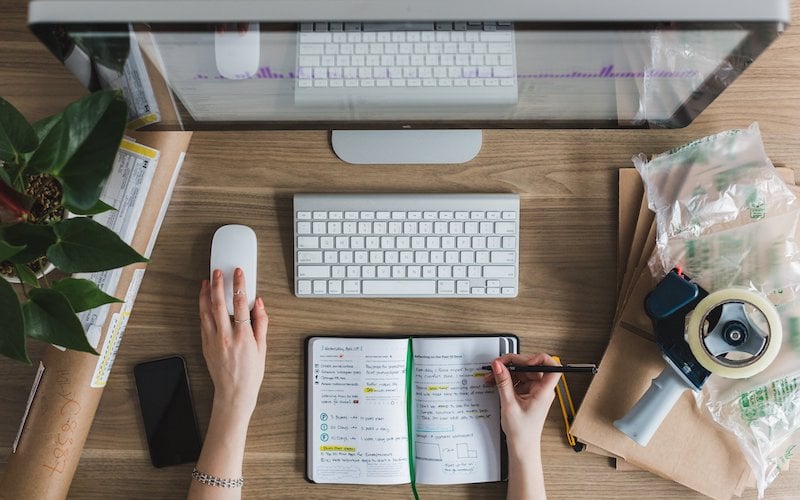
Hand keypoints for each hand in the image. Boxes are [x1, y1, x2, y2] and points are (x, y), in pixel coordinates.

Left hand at [199, 268, 267, 418]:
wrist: (234, 392)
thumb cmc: (250, 373)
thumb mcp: (262, 347)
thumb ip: (261, 323)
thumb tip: (259, 304)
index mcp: (243, 336)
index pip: (240, 303)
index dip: (239, 285)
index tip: (239, 273)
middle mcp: (226, 336)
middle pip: (219, 303)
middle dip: (217, 284)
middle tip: (217, 272)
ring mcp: (213, 340)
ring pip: (206, 311)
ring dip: (205, 294)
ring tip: (206, 282)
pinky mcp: (205, 344)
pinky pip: (202, 322)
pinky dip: (202, 308)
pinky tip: (203, 301)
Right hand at [485, 353, 560, 455]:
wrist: (522, 446)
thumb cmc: (522, 432)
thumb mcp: (509, 404)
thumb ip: (503, 382)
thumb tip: (498, 365)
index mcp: (544, 392)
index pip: (552, 366)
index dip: (538, 359)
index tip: (523, 360)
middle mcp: (542, 389)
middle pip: (531, 366)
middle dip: (513, 364)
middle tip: (498, 365)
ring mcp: (535, 390)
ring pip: (523, 371)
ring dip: (507, 372)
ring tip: (493, 376)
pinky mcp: (528, 393)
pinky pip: (519, 379)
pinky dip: (507, 379)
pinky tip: (496, 382)